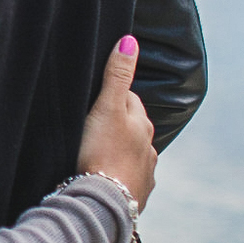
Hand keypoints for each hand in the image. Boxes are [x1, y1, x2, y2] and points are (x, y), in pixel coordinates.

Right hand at [76, 35, 155, 206]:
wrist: (103, 202)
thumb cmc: (101, 152)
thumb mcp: (106, 108)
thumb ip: (116, 75)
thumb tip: (130, 40)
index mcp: (142, 123)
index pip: (128, 98)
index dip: (111, 96)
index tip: (95, 101)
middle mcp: (149, 146)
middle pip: (134, 126)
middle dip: (119, 123)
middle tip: (94, 125)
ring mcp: (145, 171)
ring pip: (134, 153)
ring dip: (120, 151)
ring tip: (100, 154)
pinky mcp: (137, 194)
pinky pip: (130, 179)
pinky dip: (121, 175)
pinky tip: (108, 179)